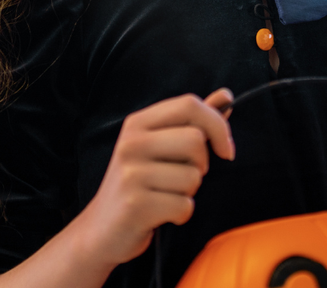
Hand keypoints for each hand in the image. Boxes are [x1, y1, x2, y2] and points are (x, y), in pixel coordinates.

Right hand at [66, 89, 234, 269]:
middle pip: (196, 140)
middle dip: (202, 165)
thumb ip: (192, 122)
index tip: (225, 149)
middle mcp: (132, 143)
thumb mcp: (159, 147)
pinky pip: (184, 206)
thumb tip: (224, 96)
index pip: (189, 105)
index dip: (218, 125)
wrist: (101, 229)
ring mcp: (131, 173)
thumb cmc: (138, 185)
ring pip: (193, 177)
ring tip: (165, 196)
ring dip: (188, 193)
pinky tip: (160, 214)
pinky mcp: (136, 204)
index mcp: (138, 123)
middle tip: (183, 178)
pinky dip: (181, 214)